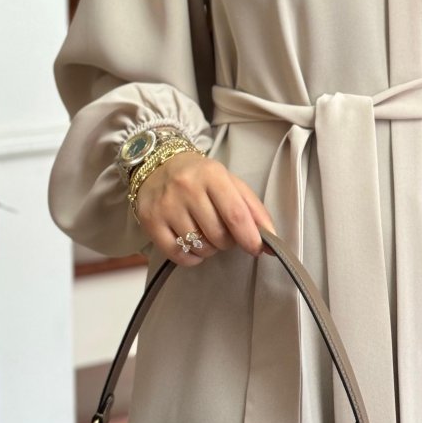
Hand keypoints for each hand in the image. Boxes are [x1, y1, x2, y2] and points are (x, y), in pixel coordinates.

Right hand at [134, 150, 277, 266]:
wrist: (158, 164)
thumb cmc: (200, 177)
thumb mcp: (229, 182)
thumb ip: (252, 208)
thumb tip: (271, 238)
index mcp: (212, 175)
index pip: (235, 213)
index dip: (249, 237)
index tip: (257, 249)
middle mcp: (187, 188)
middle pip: (218, 234)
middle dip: (228, 242)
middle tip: (224, 233)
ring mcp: (166, 205)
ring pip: (199, 246)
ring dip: (209, 249)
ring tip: (206, 234)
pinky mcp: (150, 221)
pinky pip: (177, 254)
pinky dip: (191, 258)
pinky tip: (193, 246)